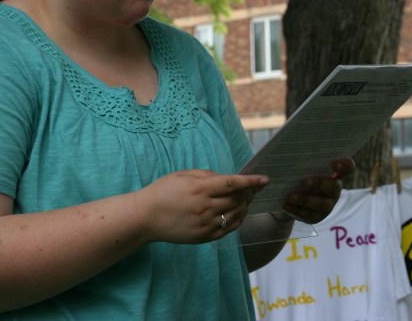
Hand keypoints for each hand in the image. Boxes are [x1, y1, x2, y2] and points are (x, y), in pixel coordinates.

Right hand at [134, 169, 268, 243]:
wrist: (145, 217)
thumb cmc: (163, 191)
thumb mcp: (183, 175)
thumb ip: (207, 175)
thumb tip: (227, 179)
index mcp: (200, 189)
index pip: (233, 184)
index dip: (251, 181)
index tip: (265, 179)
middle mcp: (205, 207)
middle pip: (237, 199)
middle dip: (249, 192)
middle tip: (255, 187)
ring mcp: (205, 224)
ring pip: (235, 215)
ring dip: (245, 206)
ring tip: (247, 199)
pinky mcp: (204, 237)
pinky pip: (228, 229)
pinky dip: (237, 220)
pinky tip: (238, 213)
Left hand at [281, 158, 354, 223]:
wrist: (287, 194)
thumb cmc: (295, 173)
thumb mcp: (297, 164)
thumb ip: (296, 159)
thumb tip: (284, 155)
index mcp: (333, 172)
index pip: (348, 167)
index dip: (345, 165)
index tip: (334, 164)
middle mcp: (334, 188)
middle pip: (334, 187)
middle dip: (319, 184)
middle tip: (304, 182)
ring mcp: (328, 204)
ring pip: (322, 204)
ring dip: (306, 200)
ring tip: (290, 196)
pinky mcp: (318, 216)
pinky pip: (310, 215)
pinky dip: (297, 210)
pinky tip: (286, 204)